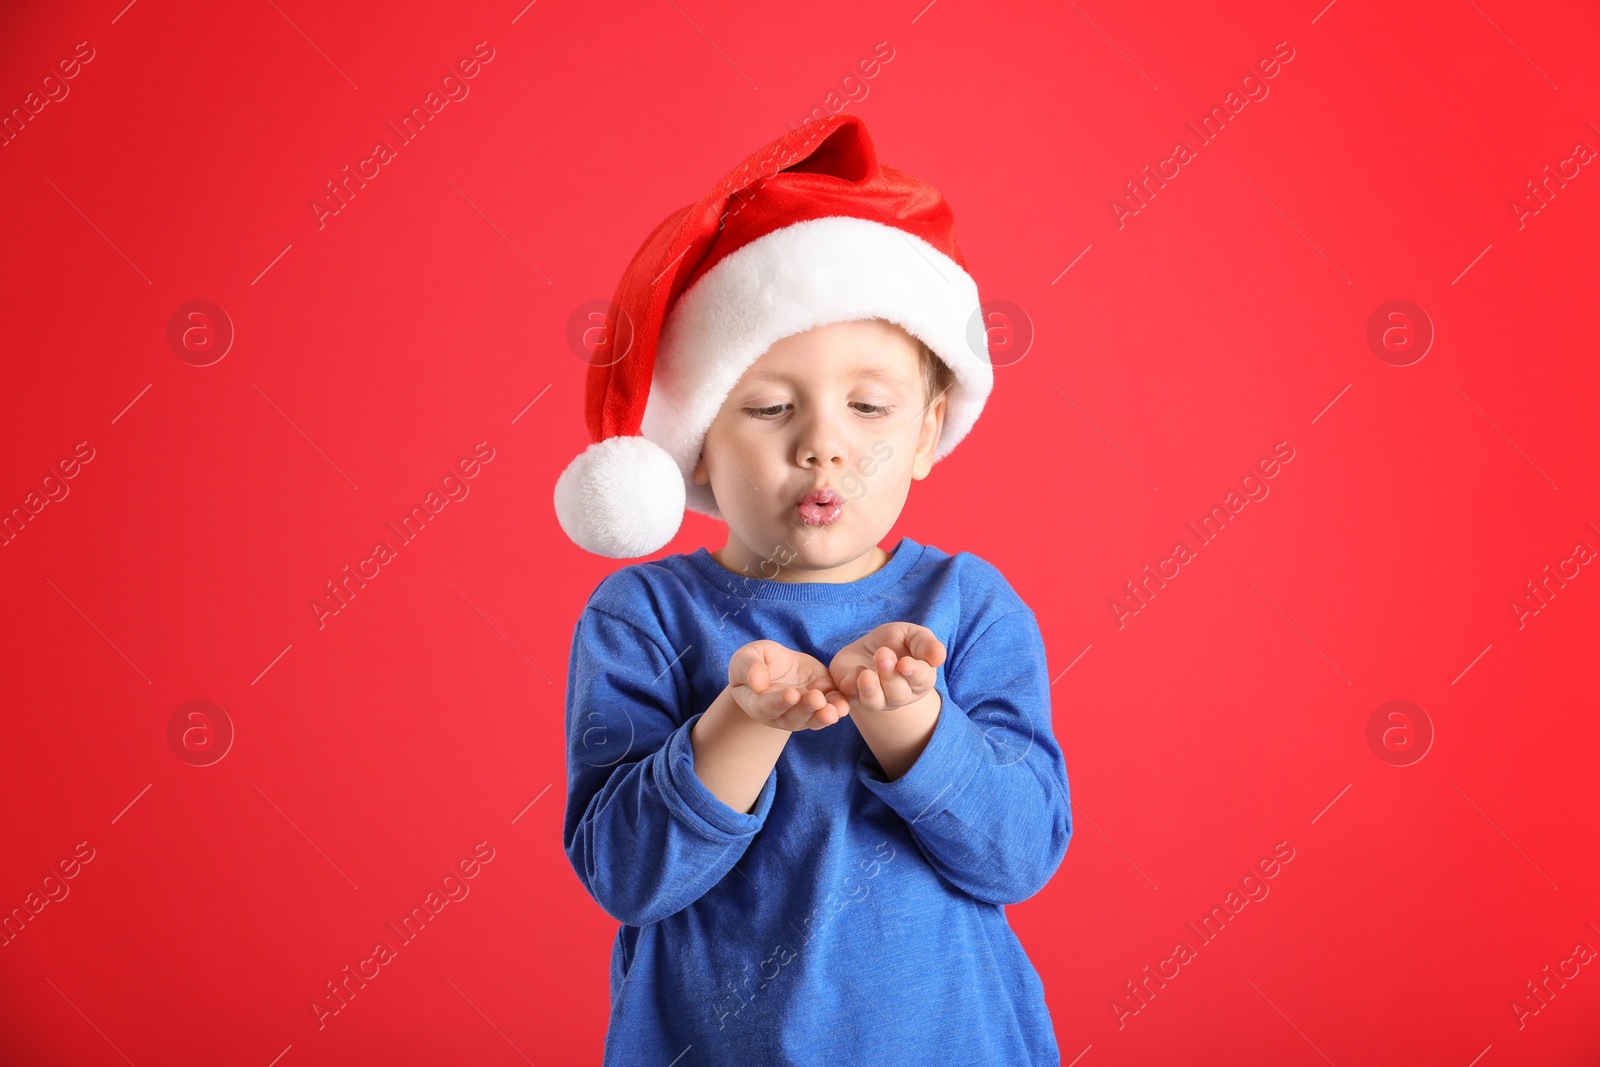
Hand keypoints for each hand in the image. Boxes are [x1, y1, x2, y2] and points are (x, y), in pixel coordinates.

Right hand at [728, 640, 851, 731]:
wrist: (774, 666)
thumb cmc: (754, 663)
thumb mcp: (745, 659)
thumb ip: (749, 668)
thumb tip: (757, 683)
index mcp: (759, 705)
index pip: (768, 707)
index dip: (780, 702)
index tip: (791, 694)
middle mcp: (782, 714)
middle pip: (795, 717)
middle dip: (807, 709)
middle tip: (817, 700)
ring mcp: (803, 711)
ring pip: (815, 718)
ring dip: (825, 715)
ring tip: (836, 710)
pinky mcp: (822, 700)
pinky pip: (831, 708)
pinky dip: (839, 707)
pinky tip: (846, 704)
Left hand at [828, 623, 946, 715]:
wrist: (866, 648)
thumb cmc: (895, 643)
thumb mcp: (912, 635)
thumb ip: (926, 644)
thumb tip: (939, 656)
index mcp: (918, 680)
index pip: (921, 680)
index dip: (914, 672)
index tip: (905, 663)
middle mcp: (898, 695)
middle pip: (897, 693)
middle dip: (890, 675)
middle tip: (883, 654)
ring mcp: (874, 698)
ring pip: (874, 701)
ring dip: (870, 689)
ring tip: (866, 674)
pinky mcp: (850, 695)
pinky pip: (849, 698)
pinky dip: (849, 692)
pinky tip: (850, 679)